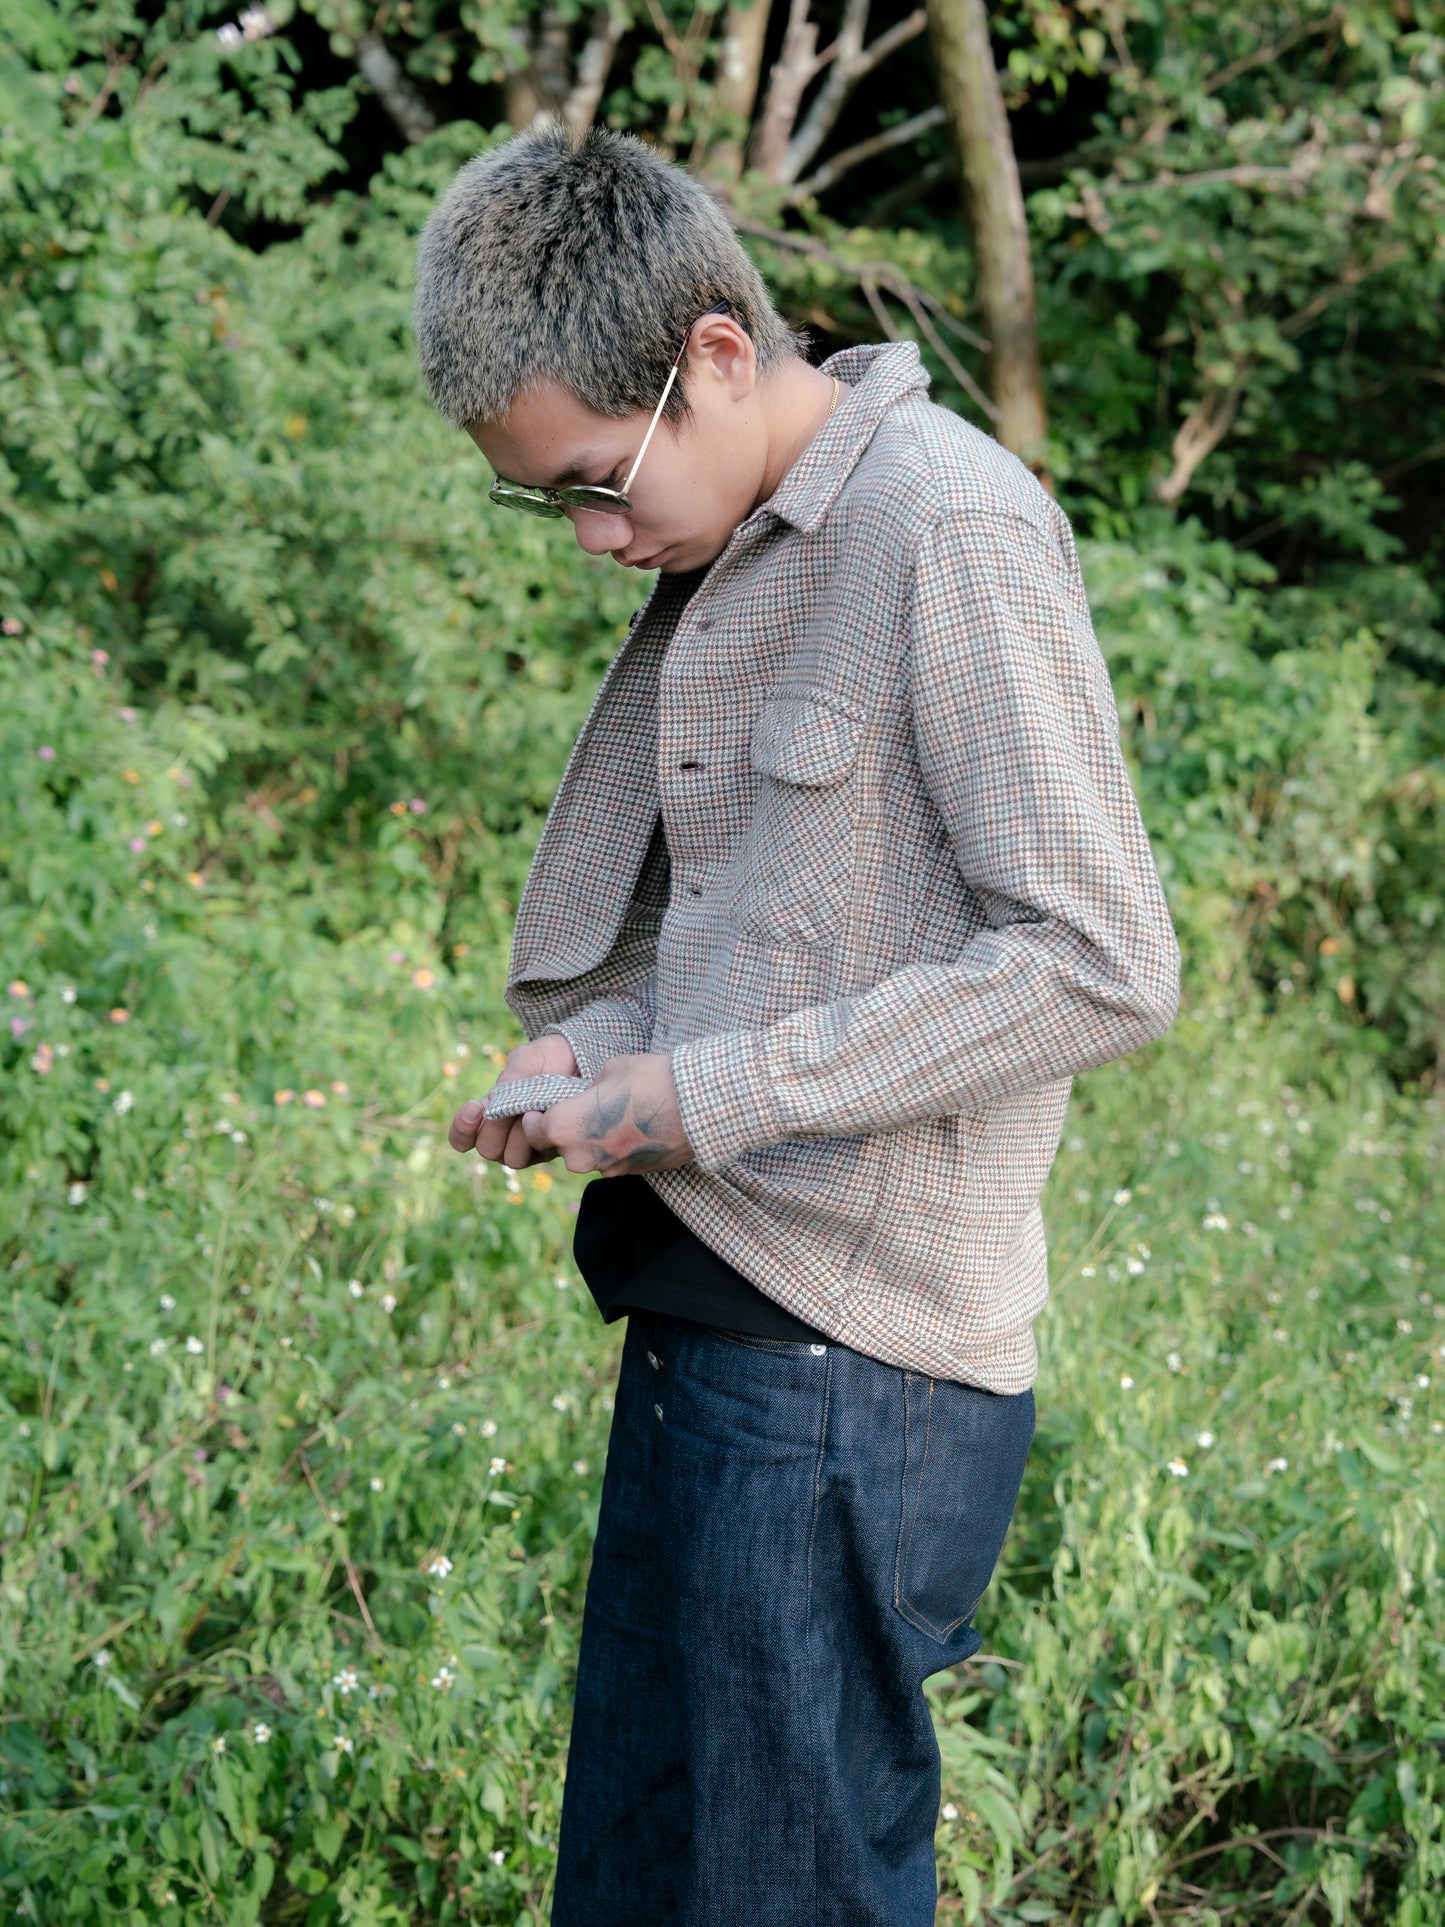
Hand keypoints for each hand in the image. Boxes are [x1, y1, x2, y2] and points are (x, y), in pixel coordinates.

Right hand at [447, 1033, 577, 1168]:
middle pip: (488, 1150)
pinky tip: (546, 1119)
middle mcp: (509, 1134)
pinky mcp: (556, 1147)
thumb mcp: (525, 1060)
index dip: (461, 1130)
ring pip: (512, 1158)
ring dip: (518, 1136)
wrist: (586, 1056)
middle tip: (506, 1110)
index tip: (473, 1108)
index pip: (464, 1137)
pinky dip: (539, 1138)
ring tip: (531, 1112)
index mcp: (493, 1114)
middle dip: (493, 1131)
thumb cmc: (550, 1057)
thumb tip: (494, 1105)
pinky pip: (540, 1155)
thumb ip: (508, 1080)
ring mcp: (533, 1143)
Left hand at [521, 1052, 693, 1175]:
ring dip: (590, 1137)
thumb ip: (588, 1089)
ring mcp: (606, 1169)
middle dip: (563, 1128)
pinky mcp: (630, 1174)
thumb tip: (587, 1098)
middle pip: (558, 1145)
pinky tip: (632, 1125)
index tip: (543, 1104)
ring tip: (613, 1114)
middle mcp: (580, 1156)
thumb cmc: (651, 1080)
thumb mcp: (611, 1070)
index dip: (534, 1116)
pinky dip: (613, 1146)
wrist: (700, 1107)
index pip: (532, 1130)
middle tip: (582, 1105)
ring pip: (584, 1154)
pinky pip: (609, 1159)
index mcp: (566, 1127)